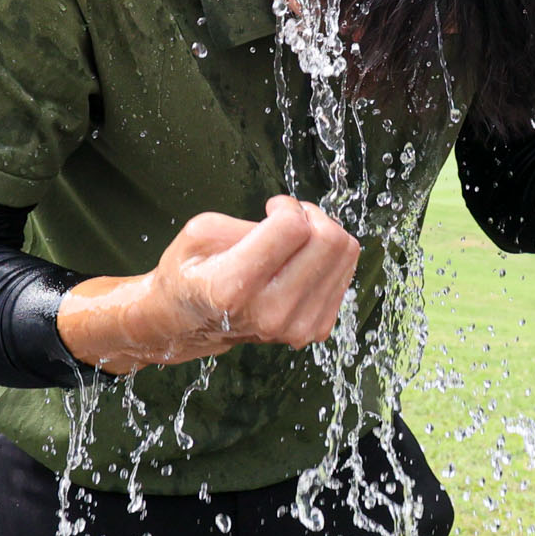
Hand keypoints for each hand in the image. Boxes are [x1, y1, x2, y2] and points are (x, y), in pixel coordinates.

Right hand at [57, 196, 362, 372]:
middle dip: (312, 215)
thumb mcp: (199, 233)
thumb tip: (294, 224)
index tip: (271, 208)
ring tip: (295, 238)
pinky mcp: (314, 330)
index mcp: (233, 287)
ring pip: (345, 256)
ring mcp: (296, 326)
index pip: (293, 227)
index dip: (286, 206)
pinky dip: (328, 259)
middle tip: (290, 217)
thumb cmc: (190, 273)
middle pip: (329, 240)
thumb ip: (246, 224)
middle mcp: (270, 312)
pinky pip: (346, 275)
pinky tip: (302, 262)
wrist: (188, 325)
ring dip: (323, 234)